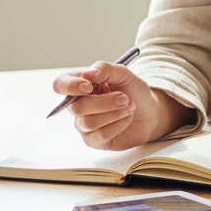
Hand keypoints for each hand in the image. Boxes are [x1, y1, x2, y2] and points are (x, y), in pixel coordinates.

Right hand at [51, 61, 191, 149]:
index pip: (60, 84)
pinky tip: (127, 118)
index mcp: (80, 86)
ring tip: (130, 107)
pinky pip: (100, 135)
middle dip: (104, 102)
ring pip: (89, 122)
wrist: (150, 112)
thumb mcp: (124, 74)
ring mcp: (84, 125)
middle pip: (76, 107)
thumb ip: (106, 69)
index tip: (89, 86)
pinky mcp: (94, 141)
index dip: (70, 86)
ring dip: (114, 113)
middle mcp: (78, 106)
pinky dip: (118, 124)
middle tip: (125, 98)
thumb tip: (89, 74)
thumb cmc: (134, 91)